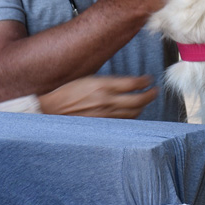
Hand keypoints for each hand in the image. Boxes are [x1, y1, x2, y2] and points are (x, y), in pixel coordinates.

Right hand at [37, 75, 156, 118]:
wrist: (49, 110)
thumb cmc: (65, 92)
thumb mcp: (86, 79)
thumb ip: (106, 82)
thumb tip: (125, 84)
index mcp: (101, 84)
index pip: (133, 83)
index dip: (144, 81)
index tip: (149, 79)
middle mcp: (106, 100)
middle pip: (138, 99)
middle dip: (150, 95)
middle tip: (155, 91)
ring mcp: (105, 115)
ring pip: (133, 112)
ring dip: (142, 106)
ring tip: (145, 101)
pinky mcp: (102, 125)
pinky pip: (123, 122)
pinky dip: (131, 117)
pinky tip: (133, 113)